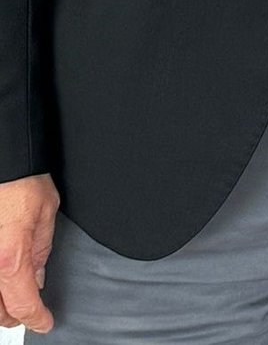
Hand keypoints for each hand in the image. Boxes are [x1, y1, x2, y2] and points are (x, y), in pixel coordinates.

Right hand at [0, 173, 58, 333]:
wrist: (5, 163)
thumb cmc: (24, 181)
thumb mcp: (46, 216)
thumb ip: (40, 252)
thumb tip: (37, 279)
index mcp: (11, 258)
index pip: (23, 305)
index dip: (36, 318)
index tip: (45, 322)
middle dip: (15, 316)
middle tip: (30, 312)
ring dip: (0, 306)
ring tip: (13, 302)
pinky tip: (3, 282)